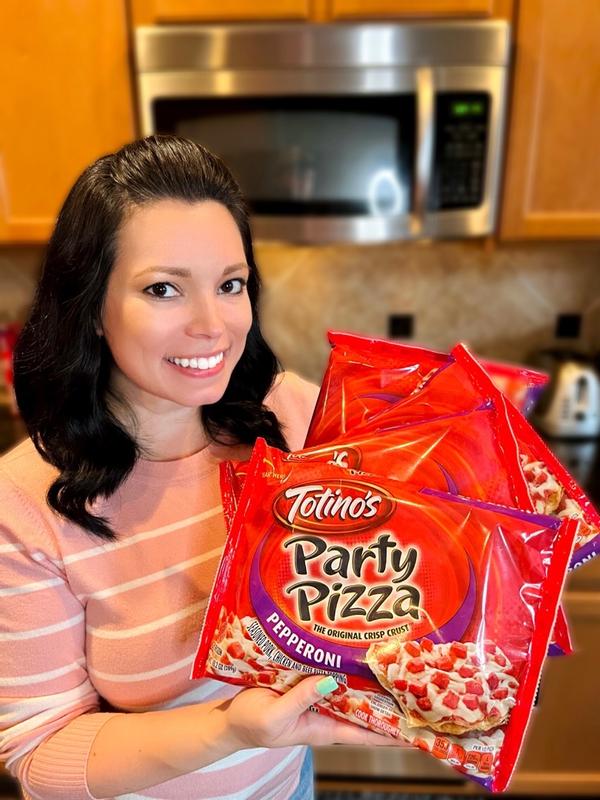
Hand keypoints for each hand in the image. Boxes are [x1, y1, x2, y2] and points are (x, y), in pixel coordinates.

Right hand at [221, 675, 411, 749]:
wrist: (230, 719)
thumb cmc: (251, 723)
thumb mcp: (275, 715)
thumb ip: (302, 698)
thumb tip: (331, 681)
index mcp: (325, 728)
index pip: (369, 734)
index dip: (396, 734)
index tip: (423, 730)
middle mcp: (329, 713)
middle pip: (368, 711)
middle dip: (393, 704)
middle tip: (421, 688)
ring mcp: (320, 697)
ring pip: (354, 691)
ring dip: (374, 682)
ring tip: (401, 666)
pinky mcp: (309, 683)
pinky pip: (335, 676)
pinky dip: (348, 668)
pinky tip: (360, 652)